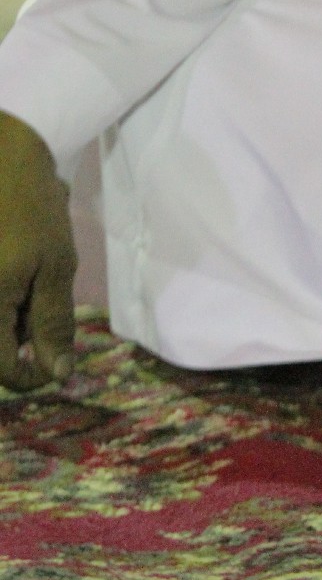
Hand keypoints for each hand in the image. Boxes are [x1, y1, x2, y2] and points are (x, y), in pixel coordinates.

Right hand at [0, 111, 76, 390]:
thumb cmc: (30, 204)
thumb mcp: (55, 264)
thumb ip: (53, 322)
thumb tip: (57, 375)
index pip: (1, 371)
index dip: (31, 375)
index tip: (55, 364)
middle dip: (20, 330)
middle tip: (41, 287)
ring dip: (13, 306)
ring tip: (28, 263)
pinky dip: (4, 285)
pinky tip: (13, 258)